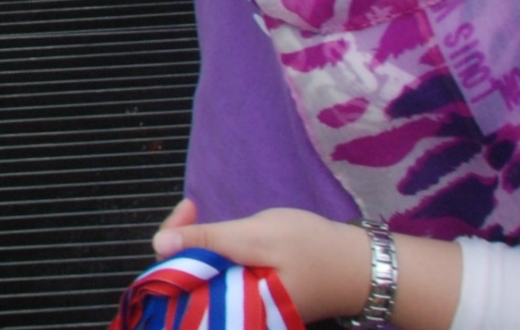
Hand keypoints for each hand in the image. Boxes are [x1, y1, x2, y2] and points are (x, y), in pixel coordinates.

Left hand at [152, 203, 370, 322]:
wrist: (360, 268)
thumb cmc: (313, 249)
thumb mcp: (258, 236)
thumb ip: (210, 240)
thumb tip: (158, 245)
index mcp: (230, 305)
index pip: (176, 280)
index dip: (173, 241)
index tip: (189, 207)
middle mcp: (232, 312)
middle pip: (184, 279)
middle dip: (182, 240)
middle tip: (194, 208)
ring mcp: (242, 307)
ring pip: (199, 276)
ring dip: (195, 245)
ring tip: (202, 217)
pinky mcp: (251, 299)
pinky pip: (218, 278)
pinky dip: (213, 255)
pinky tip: (221, 238)